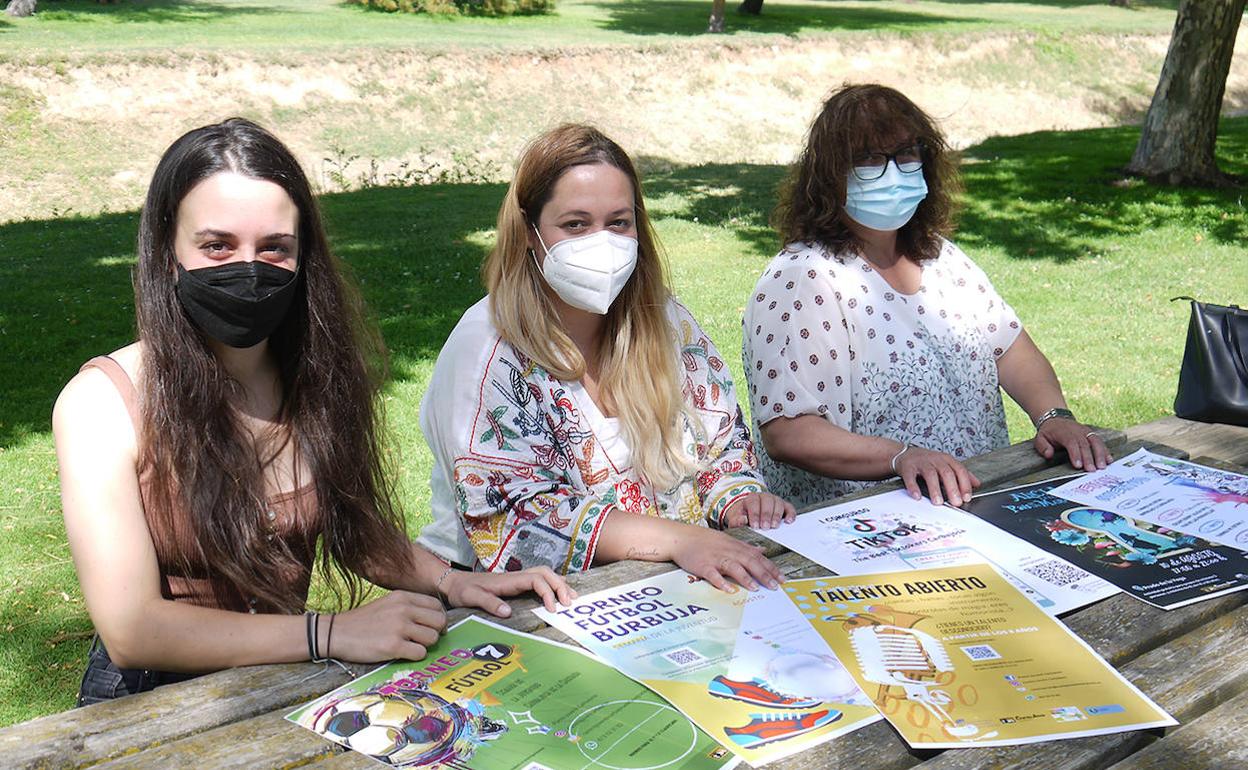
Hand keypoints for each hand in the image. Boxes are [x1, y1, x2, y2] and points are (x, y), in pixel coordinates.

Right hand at [331, 590, 445, 661]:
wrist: (336, 632)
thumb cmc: (362, 621)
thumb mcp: (387, 604)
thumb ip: (409, 607)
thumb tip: (432, 619)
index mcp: (403, 597)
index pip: (437, 606)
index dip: (438, 618)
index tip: (431, 627)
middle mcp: (404, 609)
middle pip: (439, 621)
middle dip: (435, 632)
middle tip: (423, 639)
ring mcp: (399, 627)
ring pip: (433, 638)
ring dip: (425, 645)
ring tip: (410, 646)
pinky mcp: (393, 646)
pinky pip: (420, 653)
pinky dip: (415, 656)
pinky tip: (403, 653)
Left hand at [441, 566, 576, 616]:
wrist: (453, 582)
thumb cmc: (462, 590)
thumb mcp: (471, 597)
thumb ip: (488, 603)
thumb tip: (508, 611)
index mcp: (508, 580)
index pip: (536, 580)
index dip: (547, 593)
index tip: (552, 609)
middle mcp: (515, 577)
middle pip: (545, 573)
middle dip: (560, 586)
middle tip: (569, 603)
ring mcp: (516, 579)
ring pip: (544, 574)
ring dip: (559, 584)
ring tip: (571, 598)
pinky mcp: (515, 583)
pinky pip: (539, 580)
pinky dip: (552, 585)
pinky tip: (557, 595)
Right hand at [670, 526, 781, 591]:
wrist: (682, 537)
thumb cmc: (705, 540)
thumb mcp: (728, 541)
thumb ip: (746, 547)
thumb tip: (763, 551)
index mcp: (735, 546)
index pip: (757, 557)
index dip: (770, 568)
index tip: (782, 578)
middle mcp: (728, 551)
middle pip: (749, 562)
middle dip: (764, 574)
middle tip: (775, 586)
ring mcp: (715, 558)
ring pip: (733, 566)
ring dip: (745, 577)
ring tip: (756, 588)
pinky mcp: (703, 566)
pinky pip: (713, 574)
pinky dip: (721, 582)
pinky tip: (729, 589)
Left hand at [723, 492, 795, 529]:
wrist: (750, 516)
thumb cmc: (744, 517)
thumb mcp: (736, 519)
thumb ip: (737, 520)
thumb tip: (743, 520)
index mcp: (751, 498)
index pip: (753, 502)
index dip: (754, 514)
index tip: (755, 526)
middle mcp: (764, 497)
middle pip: (767, 501)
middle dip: (766, 515)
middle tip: (765, 527)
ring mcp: (775, 500)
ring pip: (778, 503)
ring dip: (776, 515)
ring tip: (774, 526)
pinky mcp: (784, 506)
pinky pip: (789, 508)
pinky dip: (790, 514)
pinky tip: (788, 521)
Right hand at [895, 445, 979, 506]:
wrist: (905, 454)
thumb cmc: (928, 461)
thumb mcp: (946, 464)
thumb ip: (961, 474)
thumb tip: (977, 484)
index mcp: (947, 459)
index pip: (959, 470)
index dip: (964, 484)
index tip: (966, 497)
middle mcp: (935, 459)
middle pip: (946, 472)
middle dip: (952, 488)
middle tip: (955, 502)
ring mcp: (921, 462)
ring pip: (930, 474)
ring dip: (935, 489)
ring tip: (938, 502)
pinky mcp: (908, 467)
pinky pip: (911, 477)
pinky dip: (913, 487)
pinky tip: (917, 496)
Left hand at [1035, 419, 1111, 470]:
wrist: (1056, 419)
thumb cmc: (1048, 432)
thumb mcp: (1040, 438)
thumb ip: (1043, 447)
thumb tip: (1049, 455)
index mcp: (1063, 432)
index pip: (1071, 443)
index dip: (1075, 454)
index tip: (1078, 466)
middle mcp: (1076, 431)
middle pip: (1084, 444)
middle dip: (1089, 458)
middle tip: (1092, 470)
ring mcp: (1085, 431)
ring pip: (1095, 442)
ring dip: (1100, 454)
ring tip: (1103, 466)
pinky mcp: (1091, 434)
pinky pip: (1100, 441)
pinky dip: (1105, 450)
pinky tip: (1109, 460)